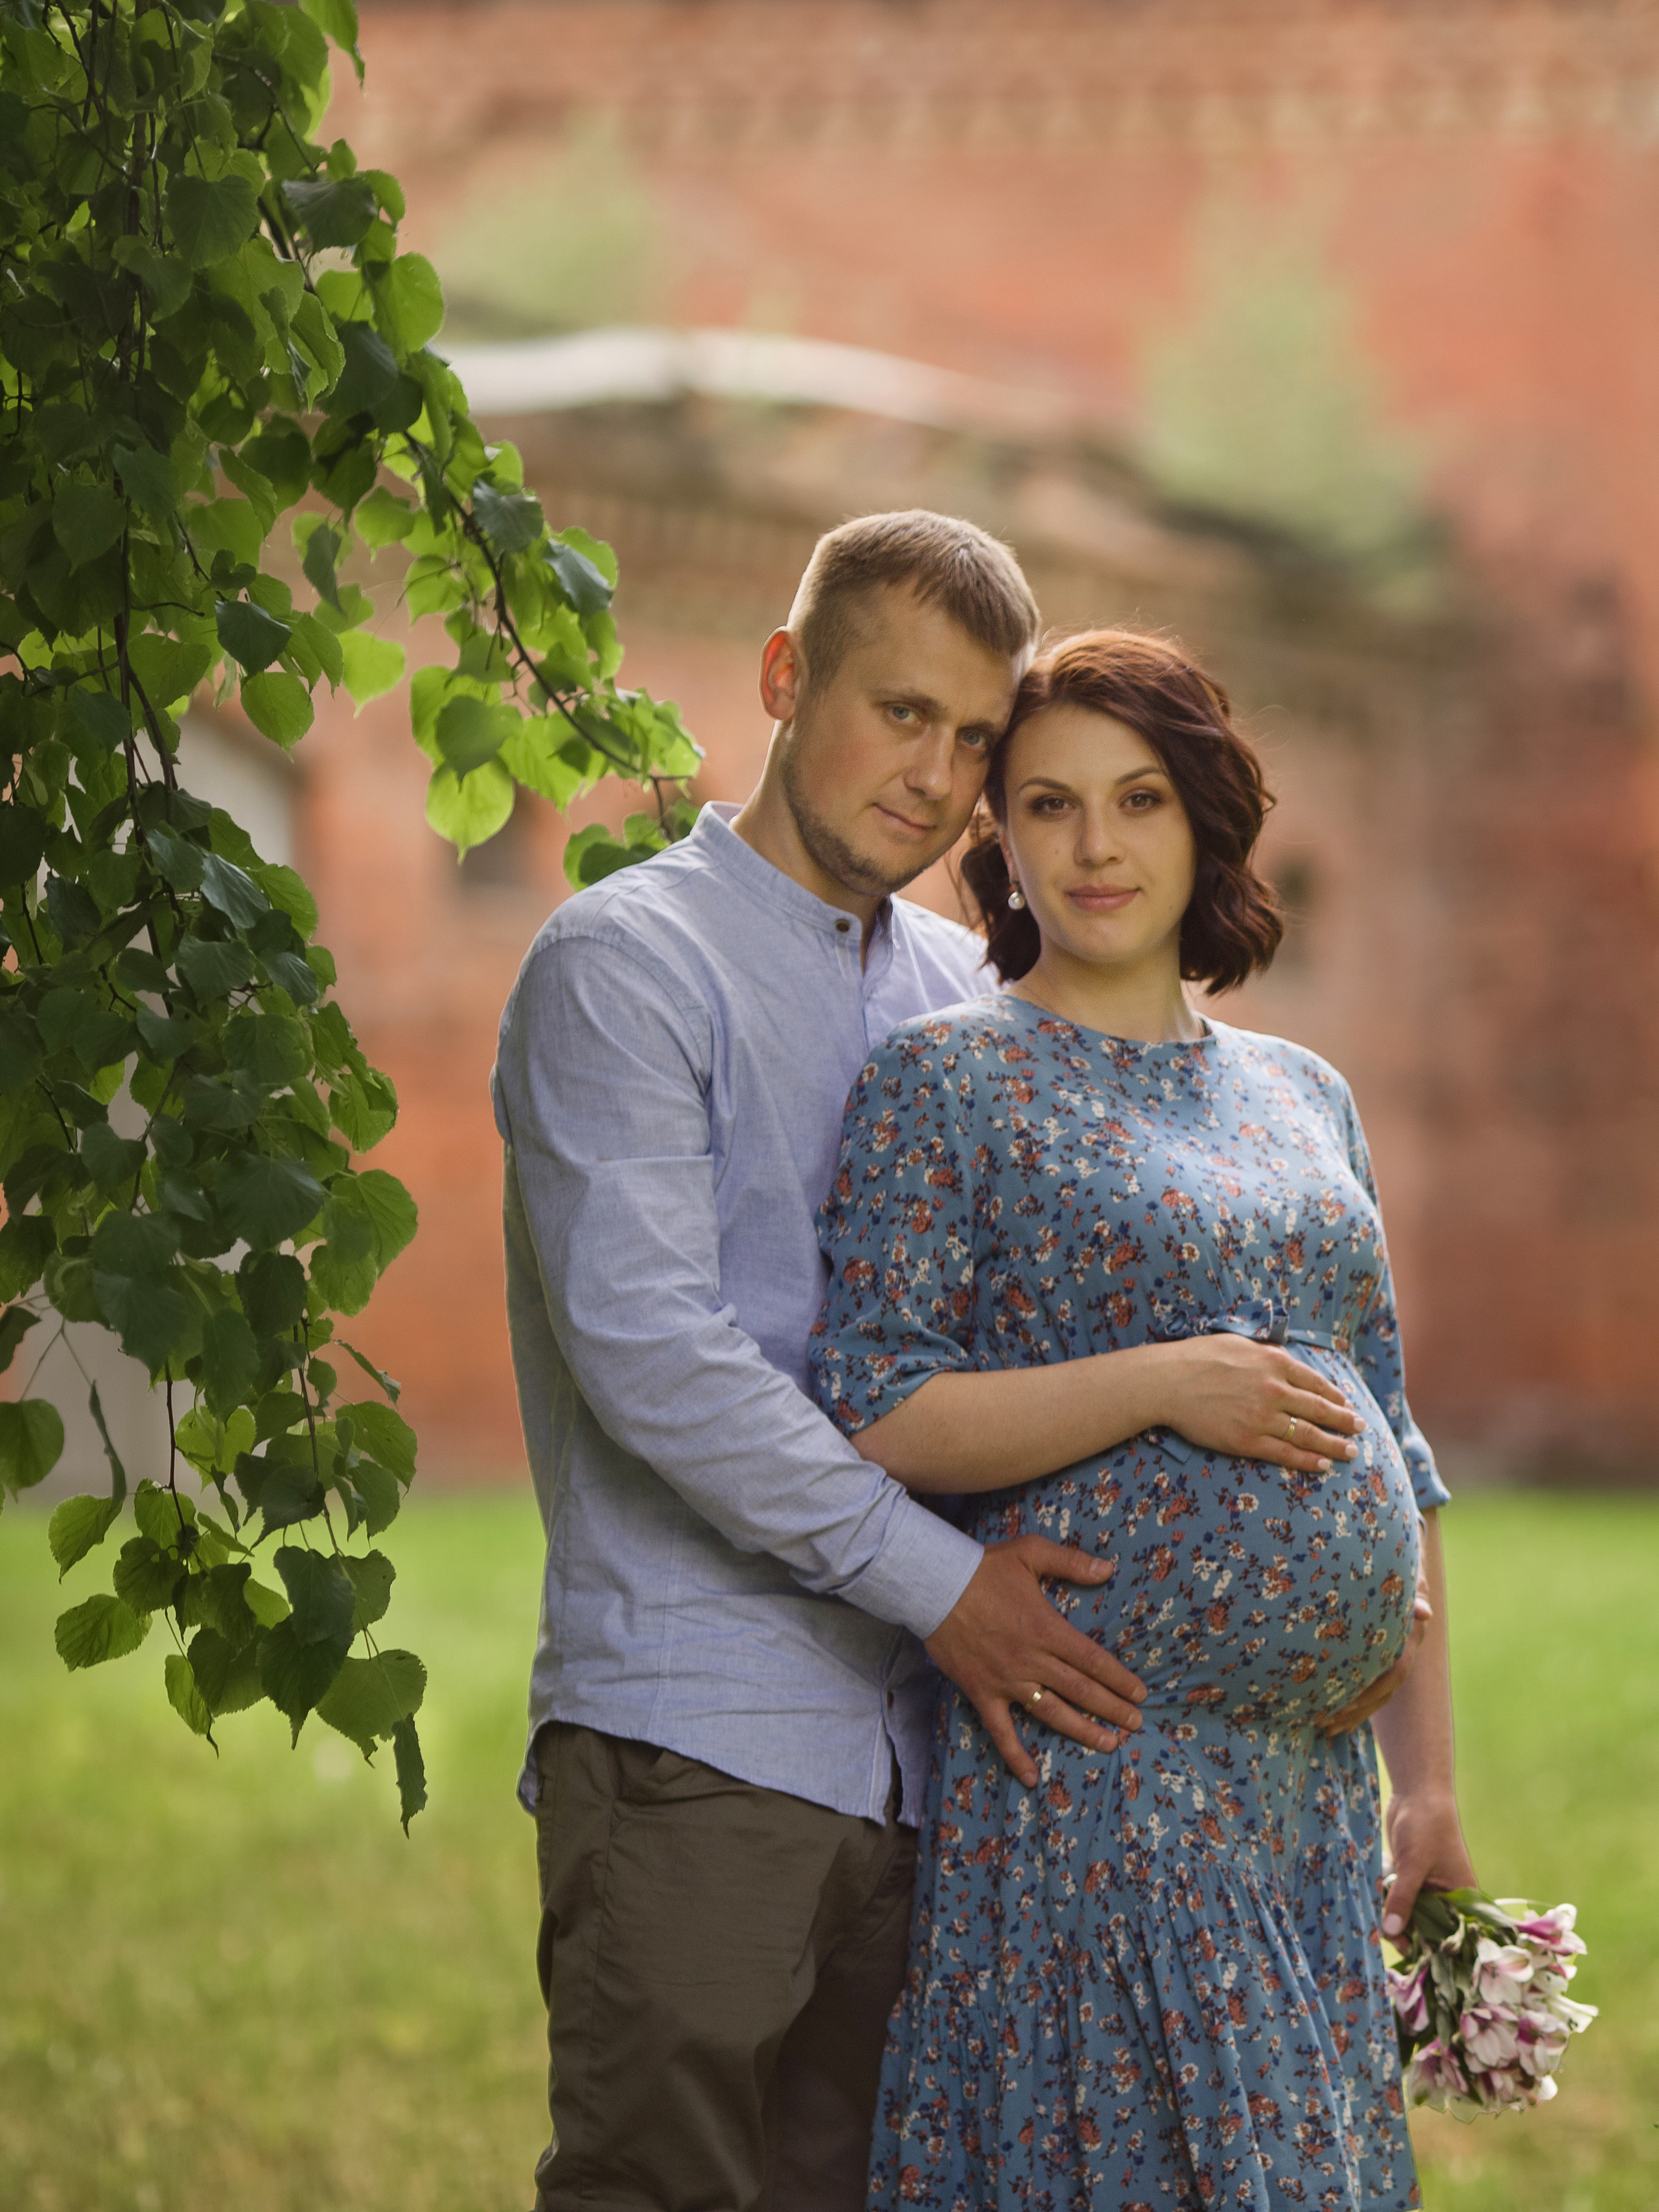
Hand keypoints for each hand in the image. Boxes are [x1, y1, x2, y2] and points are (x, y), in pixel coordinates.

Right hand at [925, 1534, 1146, 1787]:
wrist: (935, 1586)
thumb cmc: (983, 1568)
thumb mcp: (1030, 1553)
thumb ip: (1070, 1563)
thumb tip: (1107, 1568)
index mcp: (1047, 1628)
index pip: (1092, 1660)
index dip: (1118, 1679)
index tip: (1139, 1694)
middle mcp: (1032, 1660)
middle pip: (1080, 1690)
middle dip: (1112, 1709)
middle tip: (1135, 1724)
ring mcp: (1007, 1681)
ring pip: (1052, 1713)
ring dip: (1082, 1731)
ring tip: (1109, 1744)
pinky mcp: (982, 1693)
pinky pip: (1001, 1731)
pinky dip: (1015, 1756)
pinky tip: (1030, 1778)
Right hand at [1152, 1334, 1361, 1473]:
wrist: (1167, 1381)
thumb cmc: (1197, 1357)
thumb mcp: (1238, 1343)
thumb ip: (1266, 1354)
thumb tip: (1284, 1359)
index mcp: (1274, 1362)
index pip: (1315, 1382)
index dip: (1335, 1396)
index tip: (1347, 1404)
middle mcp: (1274, 1389)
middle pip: (1319, 1409)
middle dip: (1344, 1421)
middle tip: (1360, 1429)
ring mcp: (1262, 1417)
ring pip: (1308, 1434)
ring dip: (1333, 1444)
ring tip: (1350, 1452)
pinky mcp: (1247, 1440)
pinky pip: (1285, 1453)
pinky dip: (1307, 1460)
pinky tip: (1323, 1465)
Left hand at [1315, 1553, 1432, 1738]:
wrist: (1403, 1571)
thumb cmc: (1400, 1571)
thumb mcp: (1408, 1580)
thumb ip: (1414, 1595)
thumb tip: (1426, 1612)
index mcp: (1409, 1639)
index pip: (1393, 1673)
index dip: (1370, 1692)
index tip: (1342, 1706)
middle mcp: (1403, 1654)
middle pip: (1382, 1693)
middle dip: (1354, 1711)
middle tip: (1323, 1724)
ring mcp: (1393, 1659)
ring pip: (1377, 1696)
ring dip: (1352, 1714)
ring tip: (1323, 1728)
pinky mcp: (1381, 1660)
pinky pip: (1371, 1689)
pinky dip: (1355, 1705)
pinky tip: (1334, 1718)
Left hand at [1381, 1788, 1477, 1940]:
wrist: (1416, 1792)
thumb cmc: (1427, 1826)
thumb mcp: (1414, 1865)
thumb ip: (1403, 1898)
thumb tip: (1391, 1931)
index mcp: (1462, 1897)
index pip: (1452, 1935)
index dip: (1433, 1949)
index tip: (1410, 1959)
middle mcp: (1447, 1896)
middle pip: (1429, 1929)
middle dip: (1408, 1935)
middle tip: (1384, 1938)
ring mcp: (1428, 1887)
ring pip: (1411, 1915)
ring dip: (1395, 1919)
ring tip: (1375, 1925)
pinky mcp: (1410, 1878)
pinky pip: (1399, 1899)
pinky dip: (1388, 1903)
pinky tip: (1374, 1908)